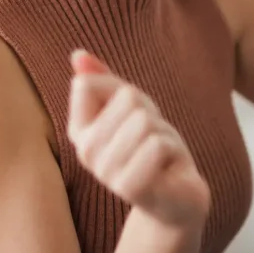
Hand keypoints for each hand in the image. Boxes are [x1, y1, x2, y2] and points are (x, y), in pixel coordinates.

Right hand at [68, 50, 210, 228]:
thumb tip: (77, 54)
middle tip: (151, 138)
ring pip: (145, 121)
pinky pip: (156, 145)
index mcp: (79, 131)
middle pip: (126, 98)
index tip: (131, 115)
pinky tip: (167, 168)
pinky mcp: (129, 188)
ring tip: (160, 154)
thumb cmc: (150, 148)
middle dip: (150, 113)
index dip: (121, 90)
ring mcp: (105, 171)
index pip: (88, 84)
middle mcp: (85, 151)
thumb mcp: (129, 107)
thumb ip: (102, 79)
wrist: (176, 198)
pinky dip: (172, 149)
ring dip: (164, 133)